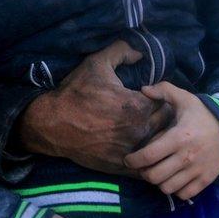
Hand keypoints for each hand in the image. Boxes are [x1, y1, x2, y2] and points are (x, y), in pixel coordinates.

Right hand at [17, 40, 173, 175]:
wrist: (52, 124)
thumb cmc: (76, 92)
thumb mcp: (97, 63)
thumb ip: (123, 50)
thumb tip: (141, 50)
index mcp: (138, 106)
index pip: (166, 102)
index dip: (160, 98)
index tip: (150, 96)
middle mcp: (138, 130)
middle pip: (165, 125)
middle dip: (161, 117)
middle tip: (150, 112)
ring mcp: (130, 151)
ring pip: (156, 145)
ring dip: (155, 137)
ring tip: (145, 129)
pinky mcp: (120, 167)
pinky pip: (144, 165)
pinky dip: (144, 157)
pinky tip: (136, 147)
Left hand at [123, 82, 218, 200]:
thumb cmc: (203, 114)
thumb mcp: (184, 98)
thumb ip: (163, 90)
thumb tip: (143, 90)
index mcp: (178, 137)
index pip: (149, 155)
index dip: (133, 160)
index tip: (128, 159)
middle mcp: (186, 156)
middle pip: (154, 176)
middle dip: (143, 173)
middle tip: (142, 167)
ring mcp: (196, 170)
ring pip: (167, 187)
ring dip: (158, 182)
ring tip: (157, 172)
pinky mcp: (205, 180)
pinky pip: (183, 193)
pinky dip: (175, 189)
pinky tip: (173, 178)